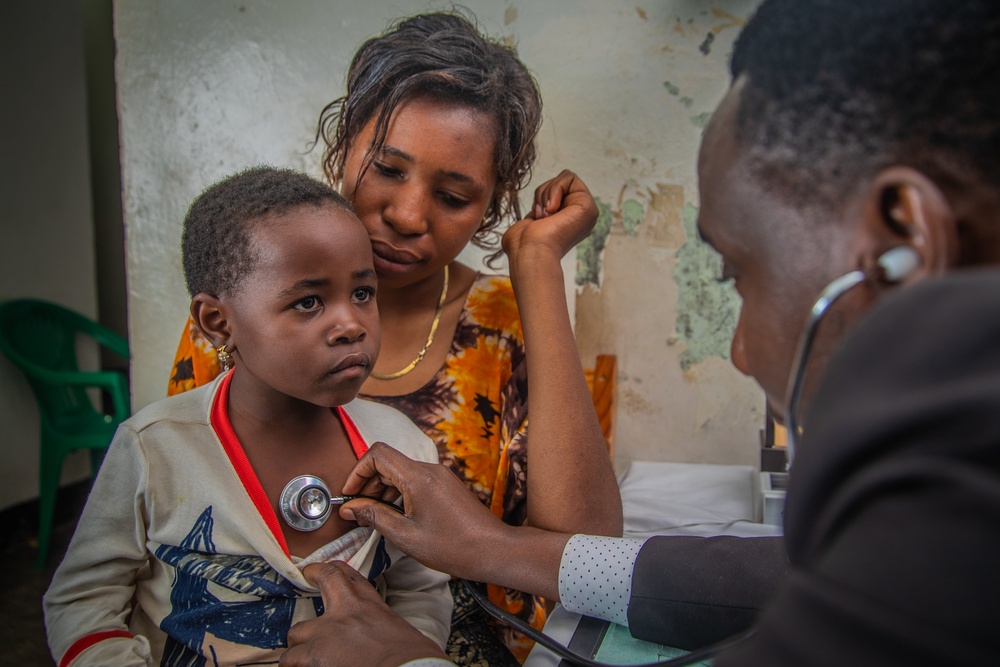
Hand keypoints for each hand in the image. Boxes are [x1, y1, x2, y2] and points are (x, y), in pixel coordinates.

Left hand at [280, 562, 446, 666]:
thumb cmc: (410, 656)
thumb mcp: (396, 629)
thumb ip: (376, 626)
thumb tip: (371, 640)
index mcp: (368, 604)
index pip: (341, 575)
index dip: (323, 571)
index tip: (313, 570)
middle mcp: (343, 611)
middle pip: (312, 604)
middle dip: (308, 623)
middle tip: (306, 634)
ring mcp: (325, 632)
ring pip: (295, 634)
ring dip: (299, 650)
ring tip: (306, 662)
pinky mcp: (313, 654)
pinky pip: (289, 659)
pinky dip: (294, 666)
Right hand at [338, 442, 508, 579]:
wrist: (492, 550)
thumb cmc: (453, 546)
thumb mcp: (405, 535)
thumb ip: (374, 516)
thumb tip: (350, 508)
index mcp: (418, 477)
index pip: (377, 454)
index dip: (357, 472)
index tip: (349, 495)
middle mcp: (430, 470)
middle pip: (388, 463)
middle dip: (367, 485)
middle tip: (358, 512)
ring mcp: (439, 476)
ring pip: (400, 472)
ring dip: (382, 491)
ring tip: (375, 517)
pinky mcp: (445, 486)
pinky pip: (414, 481)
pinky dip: (399, 494)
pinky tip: (396, 517)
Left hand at [502, 169, 598, 265]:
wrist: (528, 252)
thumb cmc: (523, 243)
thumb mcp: (530, 221)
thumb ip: (540, 212)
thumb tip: (538, 214)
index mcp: (569, 222)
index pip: (557, 191)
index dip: (542, 197)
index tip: (537, 216)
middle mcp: (580, 218)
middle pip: (561, 183)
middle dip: (544, 194)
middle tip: (541, 216)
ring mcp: (587, 212)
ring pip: (564, 178)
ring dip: (546, 194)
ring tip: (544, 216)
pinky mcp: (588, 207)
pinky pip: (569, 177)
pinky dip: (553, 190)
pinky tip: (551, 211)